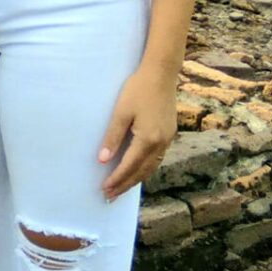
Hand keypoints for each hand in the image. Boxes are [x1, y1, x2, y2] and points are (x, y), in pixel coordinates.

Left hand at [97, 64, 178, 199]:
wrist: (161, 74)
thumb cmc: (137, 89)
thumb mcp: (120, 112)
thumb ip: (112, 137)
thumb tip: (103, 160)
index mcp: (147, 139)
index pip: (129, 166)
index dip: (116, 179)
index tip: (105, 190)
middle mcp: (160, 143)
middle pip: (141, 172)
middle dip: (125, 185)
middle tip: (110, 196)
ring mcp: (167, 139)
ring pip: (151, 167)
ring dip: (136, 179)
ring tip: (121, 188)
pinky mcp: (169, 134)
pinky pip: (157, 158)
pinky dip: (145, 169)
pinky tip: (137, 170)